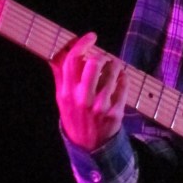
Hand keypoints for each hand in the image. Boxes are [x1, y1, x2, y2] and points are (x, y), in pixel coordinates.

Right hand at [50, 32, 128, 150]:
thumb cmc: (75, 115)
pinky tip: (121, 77)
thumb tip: (58, 51)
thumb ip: (60, 75)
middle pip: (94, 63)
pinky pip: (124, 85)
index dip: (82, 43)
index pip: (72, 60)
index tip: (92, 36)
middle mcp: (82, 98)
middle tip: (103, 58)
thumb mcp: (61, 98)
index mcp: (66, 92)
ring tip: (114, 67)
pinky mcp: (115, 112)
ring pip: (112, 71)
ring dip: (115, 64)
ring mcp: (100, 105)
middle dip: (101, 56)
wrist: (88, 145)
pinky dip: (124, 77)